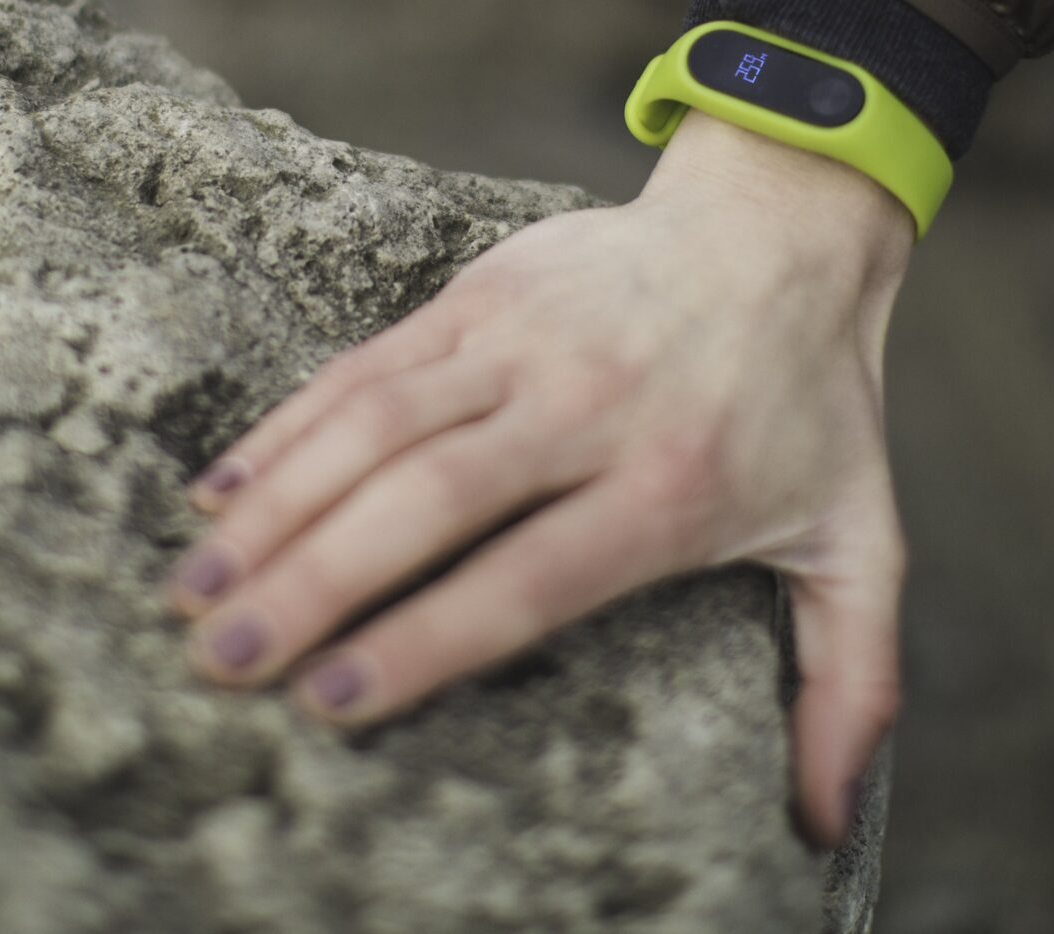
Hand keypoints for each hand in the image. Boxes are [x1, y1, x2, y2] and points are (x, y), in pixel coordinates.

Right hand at [163, 109, 914, 849]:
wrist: (780, 229)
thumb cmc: (811, 407)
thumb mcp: (862, 542)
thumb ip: (851, 681)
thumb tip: (826, 825)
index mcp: (673, 486)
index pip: (528, 577)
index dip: (425, 639)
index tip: (332, 704)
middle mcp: (588, 407)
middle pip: (428, 501)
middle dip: (311, 585)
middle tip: (219, 661)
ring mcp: (524, 340)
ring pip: (375, 426)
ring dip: (274, 510)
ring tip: (191, 591)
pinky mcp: (478, 294)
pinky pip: (364, 367)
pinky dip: (285, 429)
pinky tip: (219, 493)